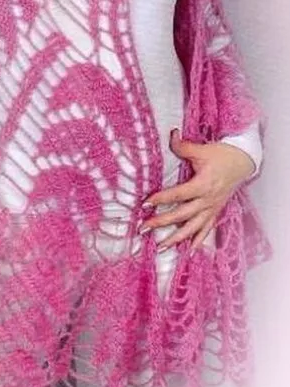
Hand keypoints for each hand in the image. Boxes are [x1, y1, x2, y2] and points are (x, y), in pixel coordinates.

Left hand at [139, 128, 255, 252]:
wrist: (243, 162)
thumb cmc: (222, 155)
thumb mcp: (202, 149)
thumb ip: (183, 146)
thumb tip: (171, 134)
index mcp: (203, 185)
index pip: (177, 195)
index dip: (160, 200)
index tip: (144, 204)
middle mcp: (207, 200)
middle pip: (181, 215)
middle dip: (161, 223)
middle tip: (143, 229)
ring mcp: (212, 208)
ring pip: (193, 228)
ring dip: (176, 239)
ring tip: (161, 248)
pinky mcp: (216, 211)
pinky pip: (207, 230)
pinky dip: (198, 241)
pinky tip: (189, 252)